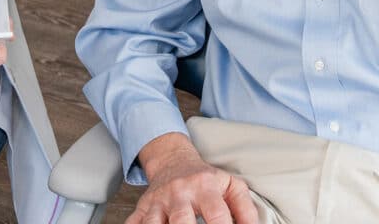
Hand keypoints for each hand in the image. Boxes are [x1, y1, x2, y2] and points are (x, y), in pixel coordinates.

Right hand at [127, 133, 257, 223]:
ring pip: (153, 222)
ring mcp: (159, 201)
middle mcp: (180, 193)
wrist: (173, 160)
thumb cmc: (205, 179)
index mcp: (205, 187)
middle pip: (181, 219)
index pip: (217, 214)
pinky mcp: (143, 208)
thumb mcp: (231, 186)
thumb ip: (245, 209)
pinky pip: (133, 221)